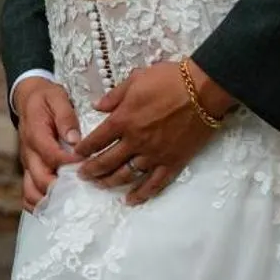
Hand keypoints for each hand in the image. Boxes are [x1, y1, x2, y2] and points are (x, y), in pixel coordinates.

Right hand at [13, 76, 79, 210]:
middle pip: (40, 179)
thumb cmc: (46, 99)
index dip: (69, 164)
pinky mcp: (30, 170)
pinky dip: (38, 204)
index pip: (51, 155)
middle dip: (61, 189)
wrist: (28, 99)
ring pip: (31, 191)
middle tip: (82, 193)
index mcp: (35, 134)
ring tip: (69, 207)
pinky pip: (28, 192)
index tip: (86, 165)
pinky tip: (55, 209)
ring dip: (48, 202)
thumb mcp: (57, 98)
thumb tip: (75, 140)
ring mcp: (28, 164)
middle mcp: (28, 153)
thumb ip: (66, 118)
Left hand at [73, 60, 234, 204]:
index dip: (84, 149)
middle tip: (82, 176)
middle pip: (107, 161)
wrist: (203, 91)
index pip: (97, 140)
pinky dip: (142, 194)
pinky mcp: (173, 162)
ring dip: (110, 182)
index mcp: (124, 120)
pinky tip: (131, 200)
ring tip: (100, 186)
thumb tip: (97, 106)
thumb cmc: (169, 79)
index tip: (76, 155)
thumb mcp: (136, 79)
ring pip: (127, 175)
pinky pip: (155, 184)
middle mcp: (135, 141)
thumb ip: (114, 96)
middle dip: (92, 170)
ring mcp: (154, 154)